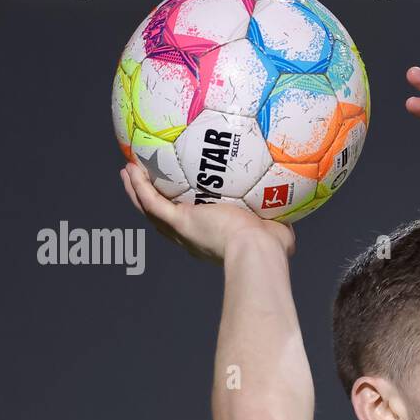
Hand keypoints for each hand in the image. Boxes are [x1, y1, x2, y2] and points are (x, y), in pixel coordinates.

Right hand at [119, 162, 294, 262]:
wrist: (257, 251)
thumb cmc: (271, 249)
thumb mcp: (276, 233)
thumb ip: (278, 225)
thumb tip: (291, 218)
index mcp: (210, 240)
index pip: (191, 225)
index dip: (181, 213)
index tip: (178, 201)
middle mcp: (192, 238)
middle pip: (162, 218)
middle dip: (149, 200)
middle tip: (139, 182)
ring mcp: (183, 231)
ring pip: (151, 210)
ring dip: (137, 191)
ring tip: (128, 171)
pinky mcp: (179, 222)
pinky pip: (152, 202)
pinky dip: (139, 186)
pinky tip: (131, 168)